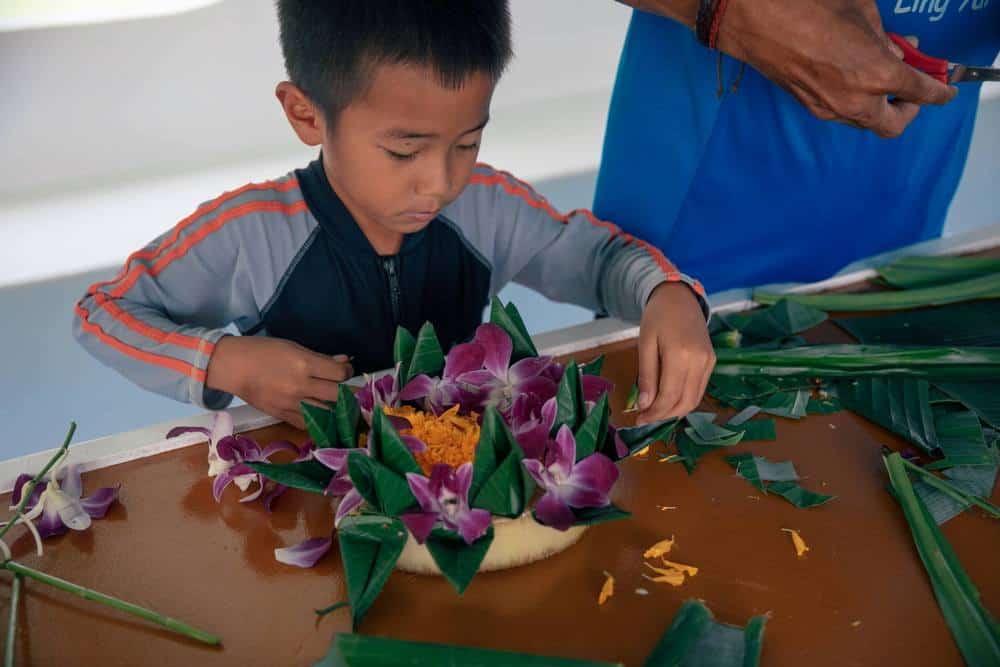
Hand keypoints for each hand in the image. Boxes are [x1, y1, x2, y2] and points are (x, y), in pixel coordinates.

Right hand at [205, 335, 353, 428]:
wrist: (233, 367)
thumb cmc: (264, 351)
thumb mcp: (294, 347)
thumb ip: (321, 358)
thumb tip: (345, 362)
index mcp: (304, 365)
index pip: (340, 374)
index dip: (348, 372)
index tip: (346, 371)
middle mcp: (301, 387)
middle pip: (338, 395)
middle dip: (348, 392)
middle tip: (350, 390)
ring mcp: (292, 404)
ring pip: (326, 414)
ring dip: (337, 410)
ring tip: (342, 406)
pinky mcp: (283, 416)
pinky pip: (308, 424)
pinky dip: (319, 421)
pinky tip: (324, 417)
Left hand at [635, 282, 715, 423]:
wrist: (679, 297)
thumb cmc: (657, 317)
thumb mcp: (645, 344)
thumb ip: (646, 376)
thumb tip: (645, 405)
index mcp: (680, 355)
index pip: (668, 396)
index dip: (654, 413)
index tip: (638, 420)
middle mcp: (700, 361)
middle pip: (684, 402)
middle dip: (664, 416)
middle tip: (645, 418)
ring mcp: (709, 362)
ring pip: (694, 399)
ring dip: (675, 411)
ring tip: (655, 411)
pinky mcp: (712, 362)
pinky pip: (699, 389)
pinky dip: (684, 399)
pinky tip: (668, 398)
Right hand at [717, 0, 955, 137]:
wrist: (760, 22)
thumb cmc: (812, 9)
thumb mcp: (863, 15)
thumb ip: (884, 40)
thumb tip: (896, 51)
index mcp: (878, 75)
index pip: (921, 93)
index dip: (938, 92)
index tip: (945, 91)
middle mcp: (856, 101)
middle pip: (893, 126)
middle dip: (907, 112)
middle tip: (908, 93)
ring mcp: (830, 108)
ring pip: (864, 121)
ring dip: (877, 107)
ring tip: (875, 82)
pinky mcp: (809, 106)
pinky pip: (841, 113)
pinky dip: (853, 102)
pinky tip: (848, 81)